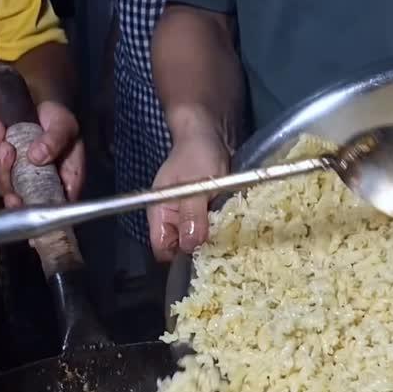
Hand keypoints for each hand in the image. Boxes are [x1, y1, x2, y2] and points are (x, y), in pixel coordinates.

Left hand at [0, 101, 84, 207]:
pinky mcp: (6, 164)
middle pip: (19, 197)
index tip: (16, 199)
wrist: (45, 107)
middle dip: (7, 180)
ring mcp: (21, 176)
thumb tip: (37, 157)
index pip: (48, 205)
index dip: (31, 207)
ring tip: (5, 139)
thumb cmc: (61, 122)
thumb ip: (55, 142)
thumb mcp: (65, 127)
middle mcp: (41, 185)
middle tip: (7, 153)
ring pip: (3, 182)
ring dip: (0, 162)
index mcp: (63, 183)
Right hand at [149, 134, 229, 261]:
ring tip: (229, 233)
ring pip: (199, 242)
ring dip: (214, 240)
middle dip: (199, 250)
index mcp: (160, 213)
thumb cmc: (197, 154)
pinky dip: (221, 230)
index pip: (161, 249)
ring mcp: (190, 218)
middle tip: (221, 245)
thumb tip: (190, 245)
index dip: (178, 256)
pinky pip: (212, 231)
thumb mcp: (196, 185)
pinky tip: (232, 224)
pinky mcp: (206, 215)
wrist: (211, 135)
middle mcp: (173, 220)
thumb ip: (192, 215)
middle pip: (182, 249)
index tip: (200, 255)